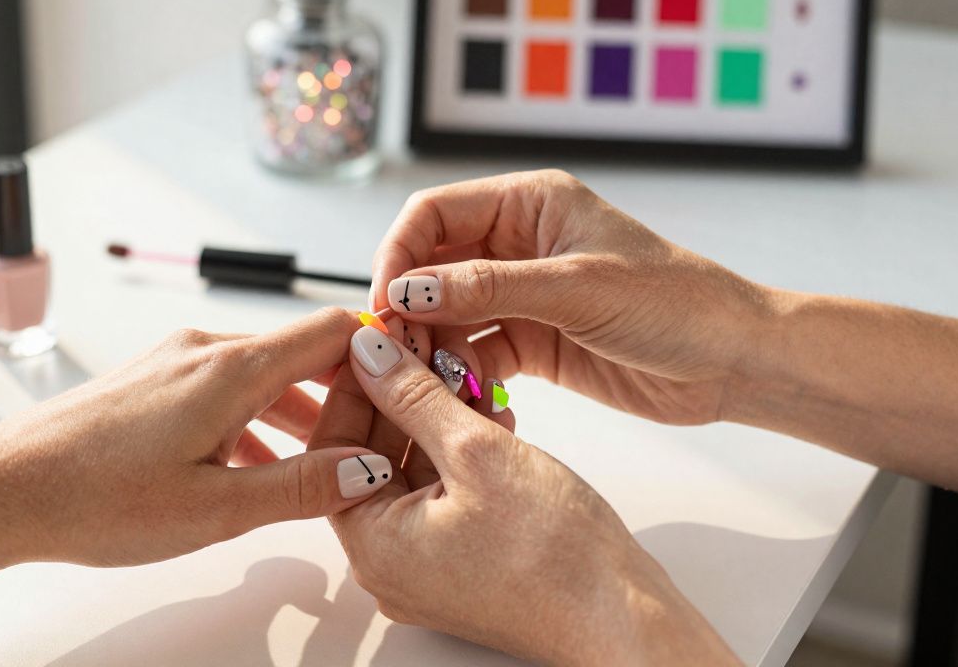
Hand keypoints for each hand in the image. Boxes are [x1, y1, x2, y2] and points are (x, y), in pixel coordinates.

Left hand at [0, 307, 394, 567]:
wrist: (2, 489)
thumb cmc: (96, 499)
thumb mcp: (216, 508)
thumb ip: (301, 486)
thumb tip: (368, 468)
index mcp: (231, 368)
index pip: (332, 330)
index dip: (378, 353)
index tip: (407, 385)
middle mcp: (203, 349)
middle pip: (299, 351)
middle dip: (341, 394)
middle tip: (374, 440)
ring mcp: (172, 361)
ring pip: (260, 372)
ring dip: (296, 411)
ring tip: (322, 462)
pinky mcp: (149, 380)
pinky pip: (222, 385)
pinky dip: (254, 417)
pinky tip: (252, 464)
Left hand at [310, 324, 738, 664]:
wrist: (622, 618)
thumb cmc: (556, 555)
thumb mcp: (475, 452)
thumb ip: (413, 396)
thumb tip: (370, 356)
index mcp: (373, 544)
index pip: (335, 445)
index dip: (356, 382)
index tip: (375, 339)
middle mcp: (388, 563)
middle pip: (373, 456)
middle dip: (401, 396)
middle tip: (423, 344)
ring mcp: (425, 567)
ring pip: (413, 471)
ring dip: (435, 418)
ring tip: (462, 369)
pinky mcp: (461, 564)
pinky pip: (443, 495)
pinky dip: (460, 453)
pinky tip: (488, 413)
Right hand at [370, 170, 774, 424]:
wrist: (733, 362)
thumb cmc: (676, 303)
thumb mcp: (576, 288)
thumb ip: (488, 288)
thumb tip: (406, 291)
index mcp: (529, 205)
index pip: (434, 213)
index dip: (399, 254)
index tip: (384, 303)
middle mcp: (518, 244)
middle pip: (431, 265)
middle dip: (408, 306)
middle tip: (392, 351)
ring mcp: (522, 295)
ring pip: (447, 314)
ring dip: (431, 345)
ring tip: (425, 379)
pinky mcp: (531, 341)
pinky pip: (474, 353)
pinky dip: (460, 373)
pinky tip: (462, 394)